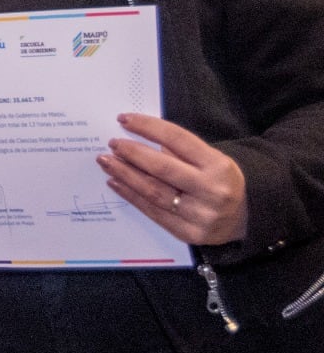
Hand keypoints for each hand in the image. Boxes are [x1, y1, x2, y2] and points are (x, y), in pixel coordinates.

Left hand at [97, 112, 247, 245]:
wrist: (245, 218)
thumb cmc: (220, 180)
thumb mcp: (211, 159)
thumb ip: (179, 150)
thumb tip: (136, 138)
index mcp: (218, 165)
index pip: (177, 139)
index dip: (148, 127)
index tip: (123, 119)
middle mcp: (211, 191)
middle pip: (162, 168)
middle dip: (132, 154)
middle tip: (112, 144)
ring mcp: (200, 215)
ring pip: (154, 192)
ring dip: (125, 175)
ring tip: (107, 162)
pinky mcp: (189, 233)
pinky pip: (153, 212)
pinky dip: (131, 196)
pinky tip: (116, 183)